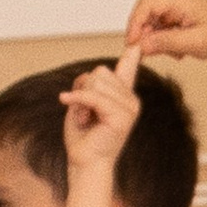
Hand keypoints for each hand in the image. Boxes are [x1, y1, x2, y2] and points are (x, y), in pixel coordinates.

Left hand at [62, 44, 141, 173]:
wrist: (85, 164)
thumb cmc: (83, 137)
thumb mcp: (83, 104)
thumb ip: (89, 86)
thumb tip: (92, 73)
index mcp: (123, 95)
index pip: (130, 67)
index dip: (133, 53)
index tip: (138, 42)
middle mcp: (131, 100)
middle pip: (101, 72)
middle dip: (84, 89)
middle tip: (83, 111)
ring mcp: (129, 109)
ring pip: (95, 82)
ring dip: (80, 99)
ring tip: (83, 118)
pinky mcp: (122, 117)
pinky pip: (93, 96)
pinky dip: (77, 101)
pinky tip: (68, 106)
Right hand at [124, 0, 206, 65]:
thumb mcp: (195, 43)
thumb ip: (166, 43)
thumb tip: (142, 45)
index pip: (145, 6)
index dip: (134, 25)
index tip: (132, 45)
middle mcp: (175, 0)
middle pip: (146, 16)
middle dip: (146, 37)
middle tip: (150, 56)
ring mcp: (176, 9)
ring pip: (153, 26)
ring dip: (158, 42)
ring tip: (178, 54)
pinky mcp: (178, 18)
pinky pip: (162, 30)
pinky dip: (166, 43)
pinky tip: (181, 51)